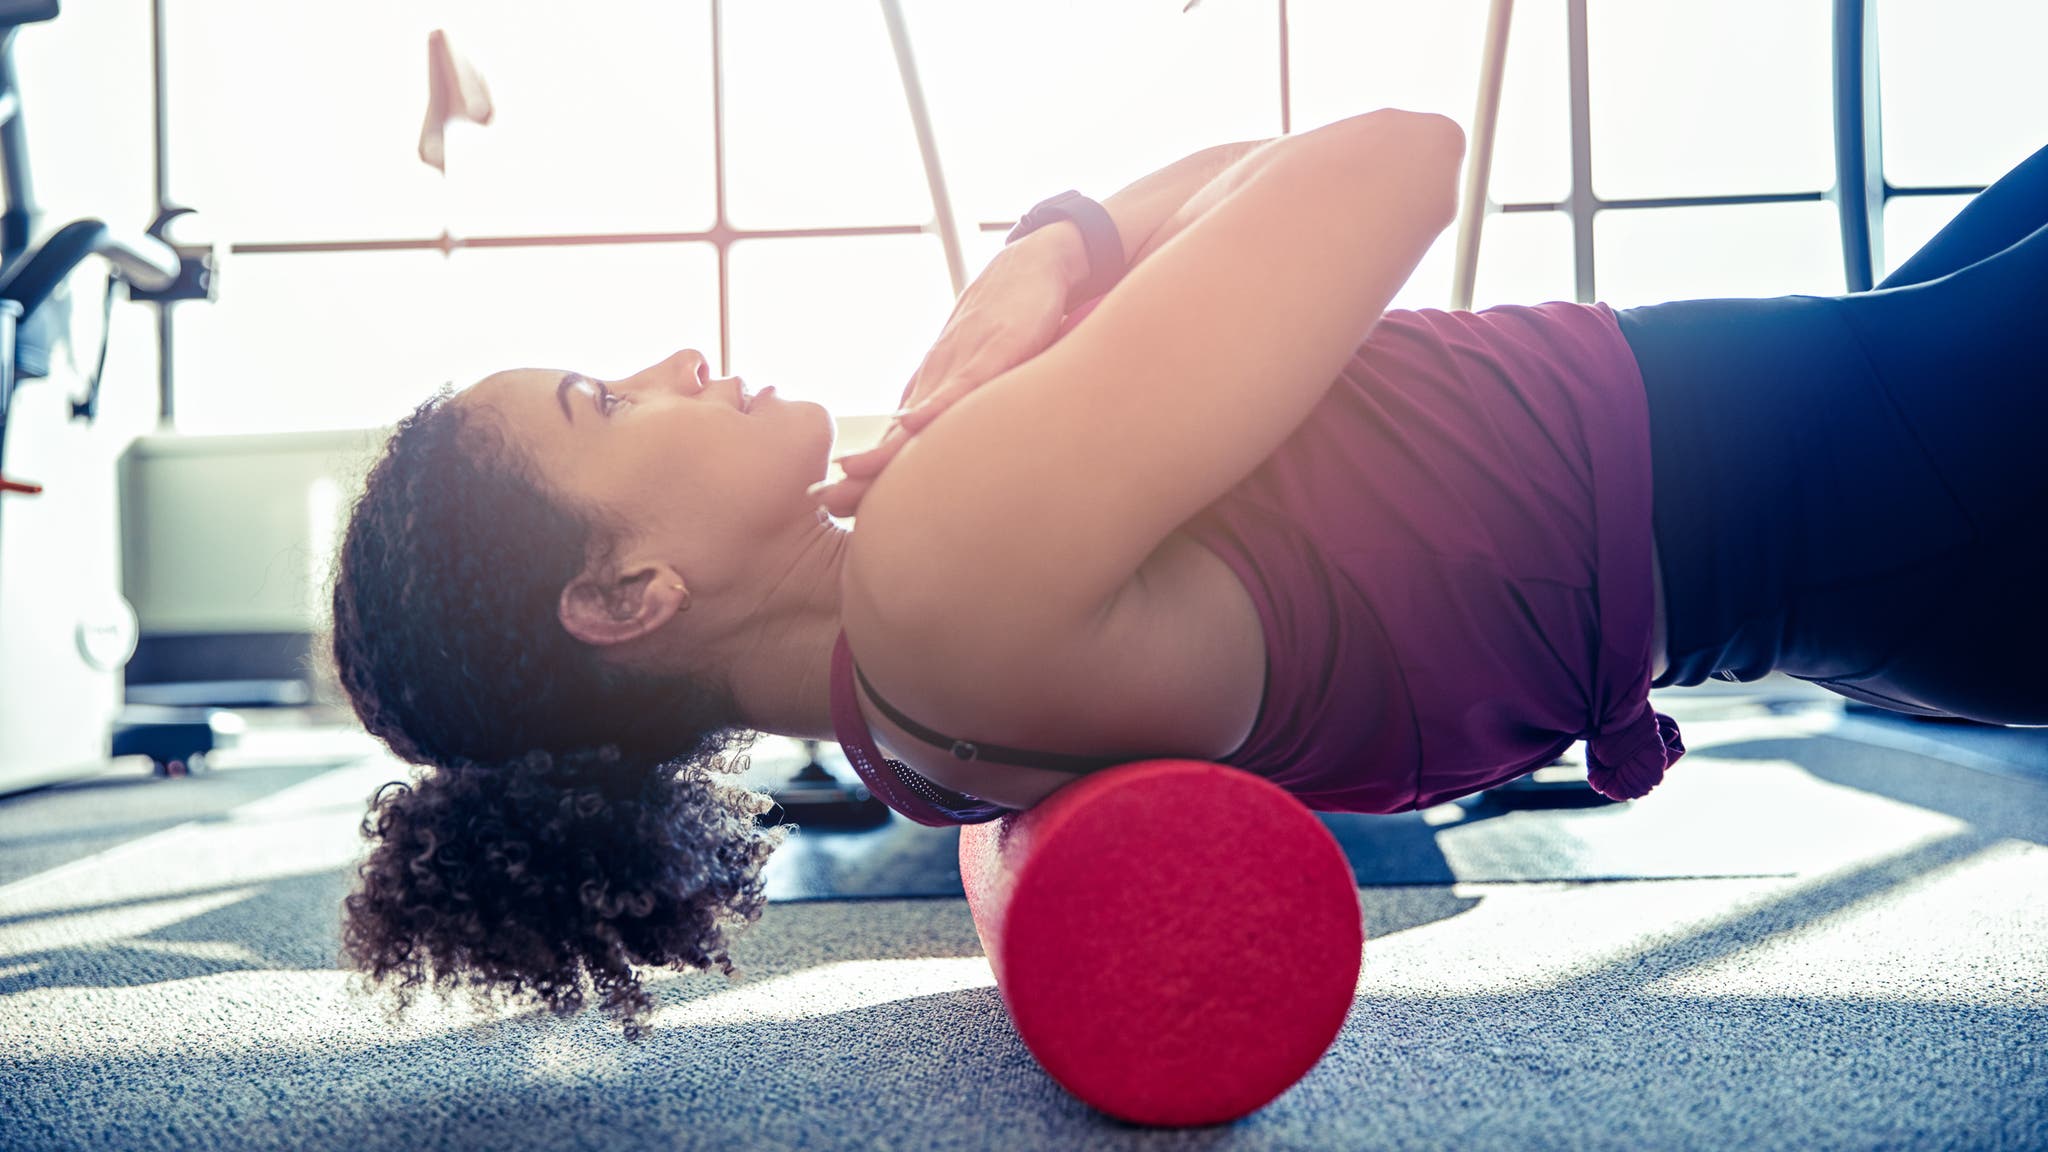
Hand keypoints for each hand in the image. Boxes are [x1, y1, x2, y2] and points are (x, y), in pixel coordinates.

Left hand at [810, 241, 1073, 517]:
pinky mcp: (996, 349)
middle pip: (895, 439)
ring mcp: (961, 365)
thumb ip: (964, 420)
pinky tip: (912, 423)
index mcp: (933, 395)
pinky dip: (936, 406)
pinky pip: (963, 383)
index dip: (865, 478)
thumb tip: (958, 468)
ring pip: (919, 417)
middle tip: (823, 500)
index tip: (829, 505)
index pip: (895, 446)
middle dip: (859, 473)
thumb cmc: (1007, 327)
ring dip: (883, 447)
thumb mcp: (984, 383)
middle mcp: (936, 383)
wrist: (1030, 267)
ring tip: (850, 473)